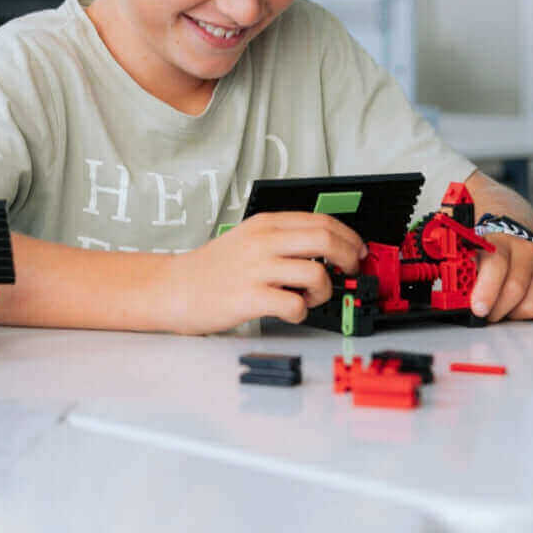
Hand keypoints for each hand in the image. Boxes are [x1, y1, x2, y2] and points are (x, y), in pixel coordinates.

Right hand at [166, 212, 366, 333]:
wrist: (175, 287)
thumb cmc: (213, 268)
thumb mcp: (248, 238)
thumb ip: (283, 238)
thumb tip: (329, 247)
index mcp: (265, 224)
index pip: (322, 221)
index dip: (349, 237)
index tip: (357, 251)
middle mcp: (262, 242)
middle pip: (326, 241)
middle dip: (348, 258)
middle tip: (347, 272)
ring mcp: (256, 269)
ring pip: (317, 274)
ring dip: (324, 291)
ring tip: (309, 297)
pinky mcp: (250, 298)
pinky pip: (295, 305)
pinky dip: (301, 312)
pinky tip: (290, 310)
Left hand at [470, 233, 532, 320]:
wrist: (512, 244)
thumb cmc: (489, 257)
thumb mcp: (471, 260)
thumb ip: (464, 276)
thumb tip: (456, 300)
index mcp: (499, 243)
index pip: (496, 264)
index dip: (486, 290)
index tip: (478, 309)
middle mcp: (525, 250)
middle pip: (515, 289)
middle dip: (497, 309)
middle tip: (487, 313)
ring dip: (514, 315)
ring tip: (504, 308)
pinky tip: (521, 305)